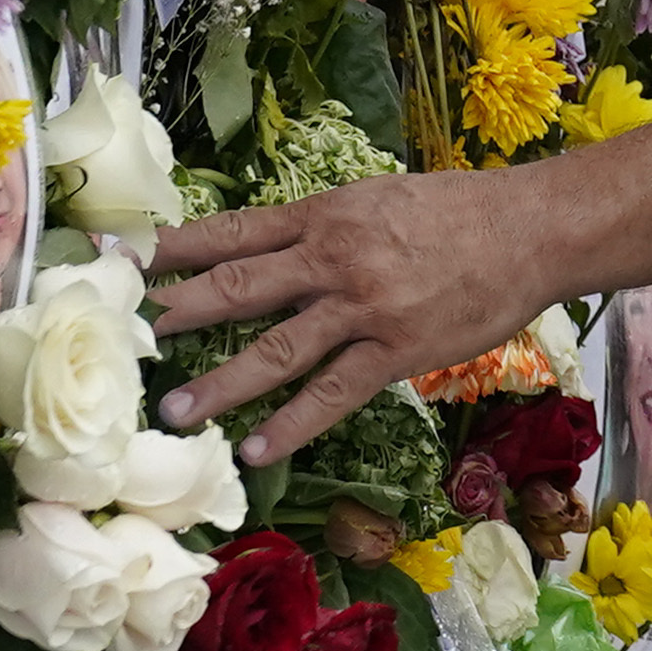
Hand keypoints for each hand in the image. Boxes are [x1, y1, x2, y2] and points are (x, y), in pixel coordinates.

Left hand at [147, 116, 651, 461]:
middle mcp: (332, 258)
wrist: (533, 230)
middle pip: (237, 287)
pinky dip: (294, 422)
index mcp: (322, 215)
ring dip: (222, 382)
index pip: (230, 233)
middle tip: (120, 337)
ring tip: (176, 411)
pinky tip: (258, 449)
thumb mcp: (377, 201)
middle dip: (175, 314)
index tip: (117, 260)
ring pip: (277, 348)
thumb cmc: (459, 213)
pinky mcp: (397, 350)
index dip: (171, 249)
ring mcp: (363, 307)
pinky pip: (334, 392)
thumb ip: (322, 229)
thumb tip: (269, 252)